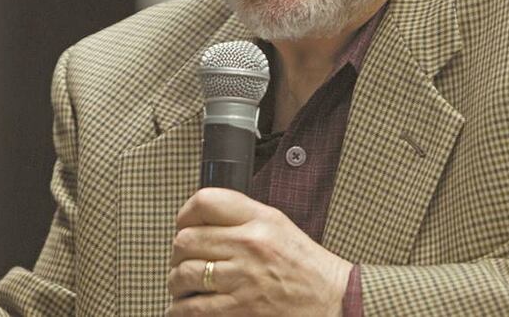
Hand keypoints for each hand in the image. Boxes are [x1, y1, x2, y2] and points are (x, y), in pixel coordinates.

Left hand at [166, 188, 351, 316]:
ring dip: (176, 283)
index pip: (206, 201)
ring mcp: (244, 277)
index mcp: (259, 219)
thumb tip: (201, 218)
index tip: (184, 225)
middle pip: (187, 239)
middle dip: (178, 253)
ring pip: (184, 274)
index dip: (185, 213)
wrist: (332, 300)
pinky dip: (180, 310)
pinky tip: (183, 308)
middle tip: (182, 260)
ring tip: (183, 286)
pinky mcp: (241, 308)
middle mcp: (250, 244)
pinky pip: (193, 308)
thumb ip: (242, 216)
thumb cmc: (305, 266)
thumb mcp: (278, 225)